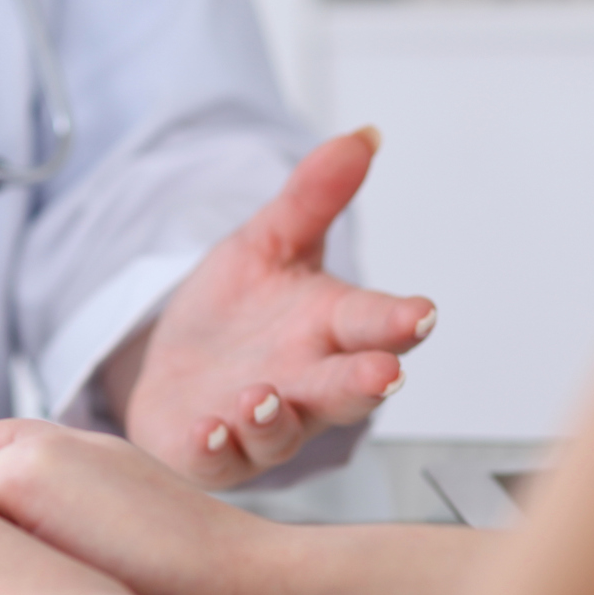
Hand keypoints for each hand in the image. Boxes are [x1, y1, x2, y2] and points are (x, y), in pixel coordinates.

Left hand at [114, 127, 435, 485]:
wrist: (173, 363)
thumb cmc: (235, 312)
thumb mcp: (266, 244)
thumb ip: (312, 197)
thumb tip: (362, 136)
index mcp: (329, 329)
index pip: (375, 324)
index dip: (399, 320)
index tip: (420, 312)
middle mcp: (306, 382)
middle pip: (345, 388)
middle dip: (364, 383)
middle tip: (383, 374)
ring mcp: (261, 425)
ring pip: (281, 430)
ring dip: (274, 416)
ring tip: (262, 394)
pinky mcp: (212, 452)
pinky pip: (218, 458)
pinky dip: (215, 446)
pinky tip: (209, 428)